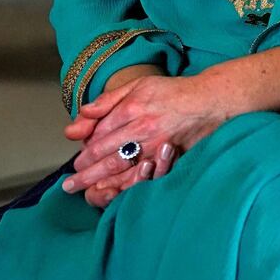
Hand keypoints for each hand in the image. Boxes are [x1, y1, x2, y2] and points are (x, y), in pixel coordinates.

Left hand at [61, 72, 228, 201]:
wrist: (209, 101)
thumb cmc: (173, 93)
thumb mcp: (137, 85)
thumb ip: (107, 101)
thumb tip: (80, 115)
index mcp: (131, 108)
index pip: (98, 134)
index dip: (84, 150)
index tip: (77, 161)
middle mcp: (141, 128)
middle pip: (104, 155)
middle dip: (84, 173)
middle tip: (70, 184)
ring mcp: (155, 145)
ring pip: (119, 168)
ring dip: (98, 182)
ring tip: (85, 192)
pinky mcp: (169, 158)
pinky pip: (142, 177)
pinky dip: (125, 186)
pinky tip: (113, 193)